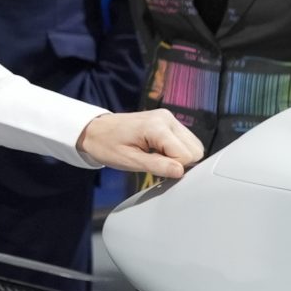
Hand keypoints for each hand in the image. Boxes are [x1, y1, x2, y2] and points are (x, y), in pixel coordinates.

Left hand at [77, 109, 204, 180]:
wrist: (95, 130)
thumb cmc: (107, 145)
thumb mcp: (130, 161)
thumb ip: (157, 166)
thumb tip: (180, 172)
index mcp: (157, 126)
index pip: (187, 155)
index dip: (174, 167)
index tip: (155, 167)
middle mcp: (167, 118)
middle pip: (195, 149)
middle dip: (179, 162)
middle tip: (156, 162)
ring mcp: (169, 117)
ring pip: (193, 145)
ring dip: (178, 156)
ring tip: (156, 156)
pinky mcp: (168, 120)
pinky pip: (184, 140)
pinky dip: (176, 150)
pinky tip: (159, 151)